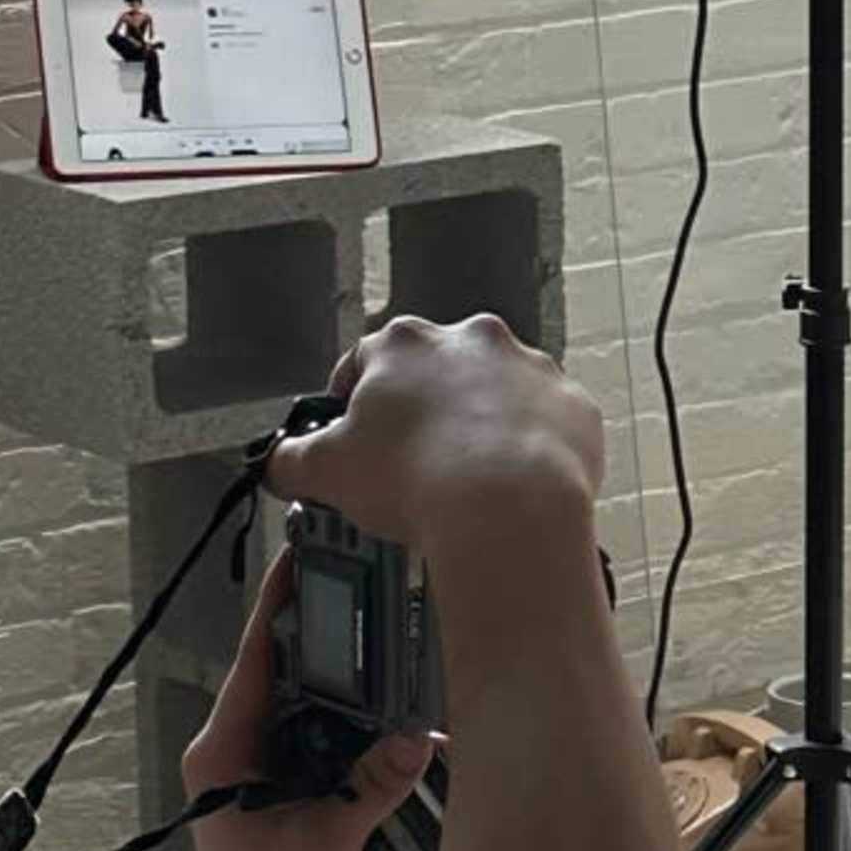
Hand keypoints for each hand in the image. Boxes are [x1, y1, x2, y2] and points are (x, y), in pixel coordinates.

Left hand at [179, 552, 432, 850]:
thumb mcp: (325, 846)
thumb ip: (371, 786)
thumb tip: (418, 735)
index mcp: (224, 755)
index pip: (256, 661)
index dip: (279, 607)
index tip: (303, 555)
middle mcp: (241, 757)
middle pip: (293, 677)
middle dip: (336, 643)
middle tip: (378, 593)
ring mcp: (271, 778)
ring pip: (321, 712)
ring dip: (363, 694)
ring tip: (406, 652)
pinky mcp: (302, 801)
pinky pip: (337, 750)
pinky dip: (373, 739)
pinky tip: (417, 730)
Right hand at [270, 312, 605, 575]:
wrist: (509, 508)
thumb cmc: (417, 480)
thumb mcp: (326, 471)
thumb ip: (291, 460)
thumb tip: (278, 463)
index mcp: (405, 345)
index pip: (363, 362)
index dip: (352, 402)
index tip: (353, 437)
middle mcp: (471, 341)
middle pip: (435, 374)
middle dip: (423, 413)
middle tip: (413, 465)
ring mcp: (529, 369)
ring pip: (496, 396)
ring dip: (482, 427)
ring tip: (469, 482)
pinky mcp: (572, 406)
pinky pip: (547, 425)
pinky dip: (532, 450)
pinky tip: (515, 488)